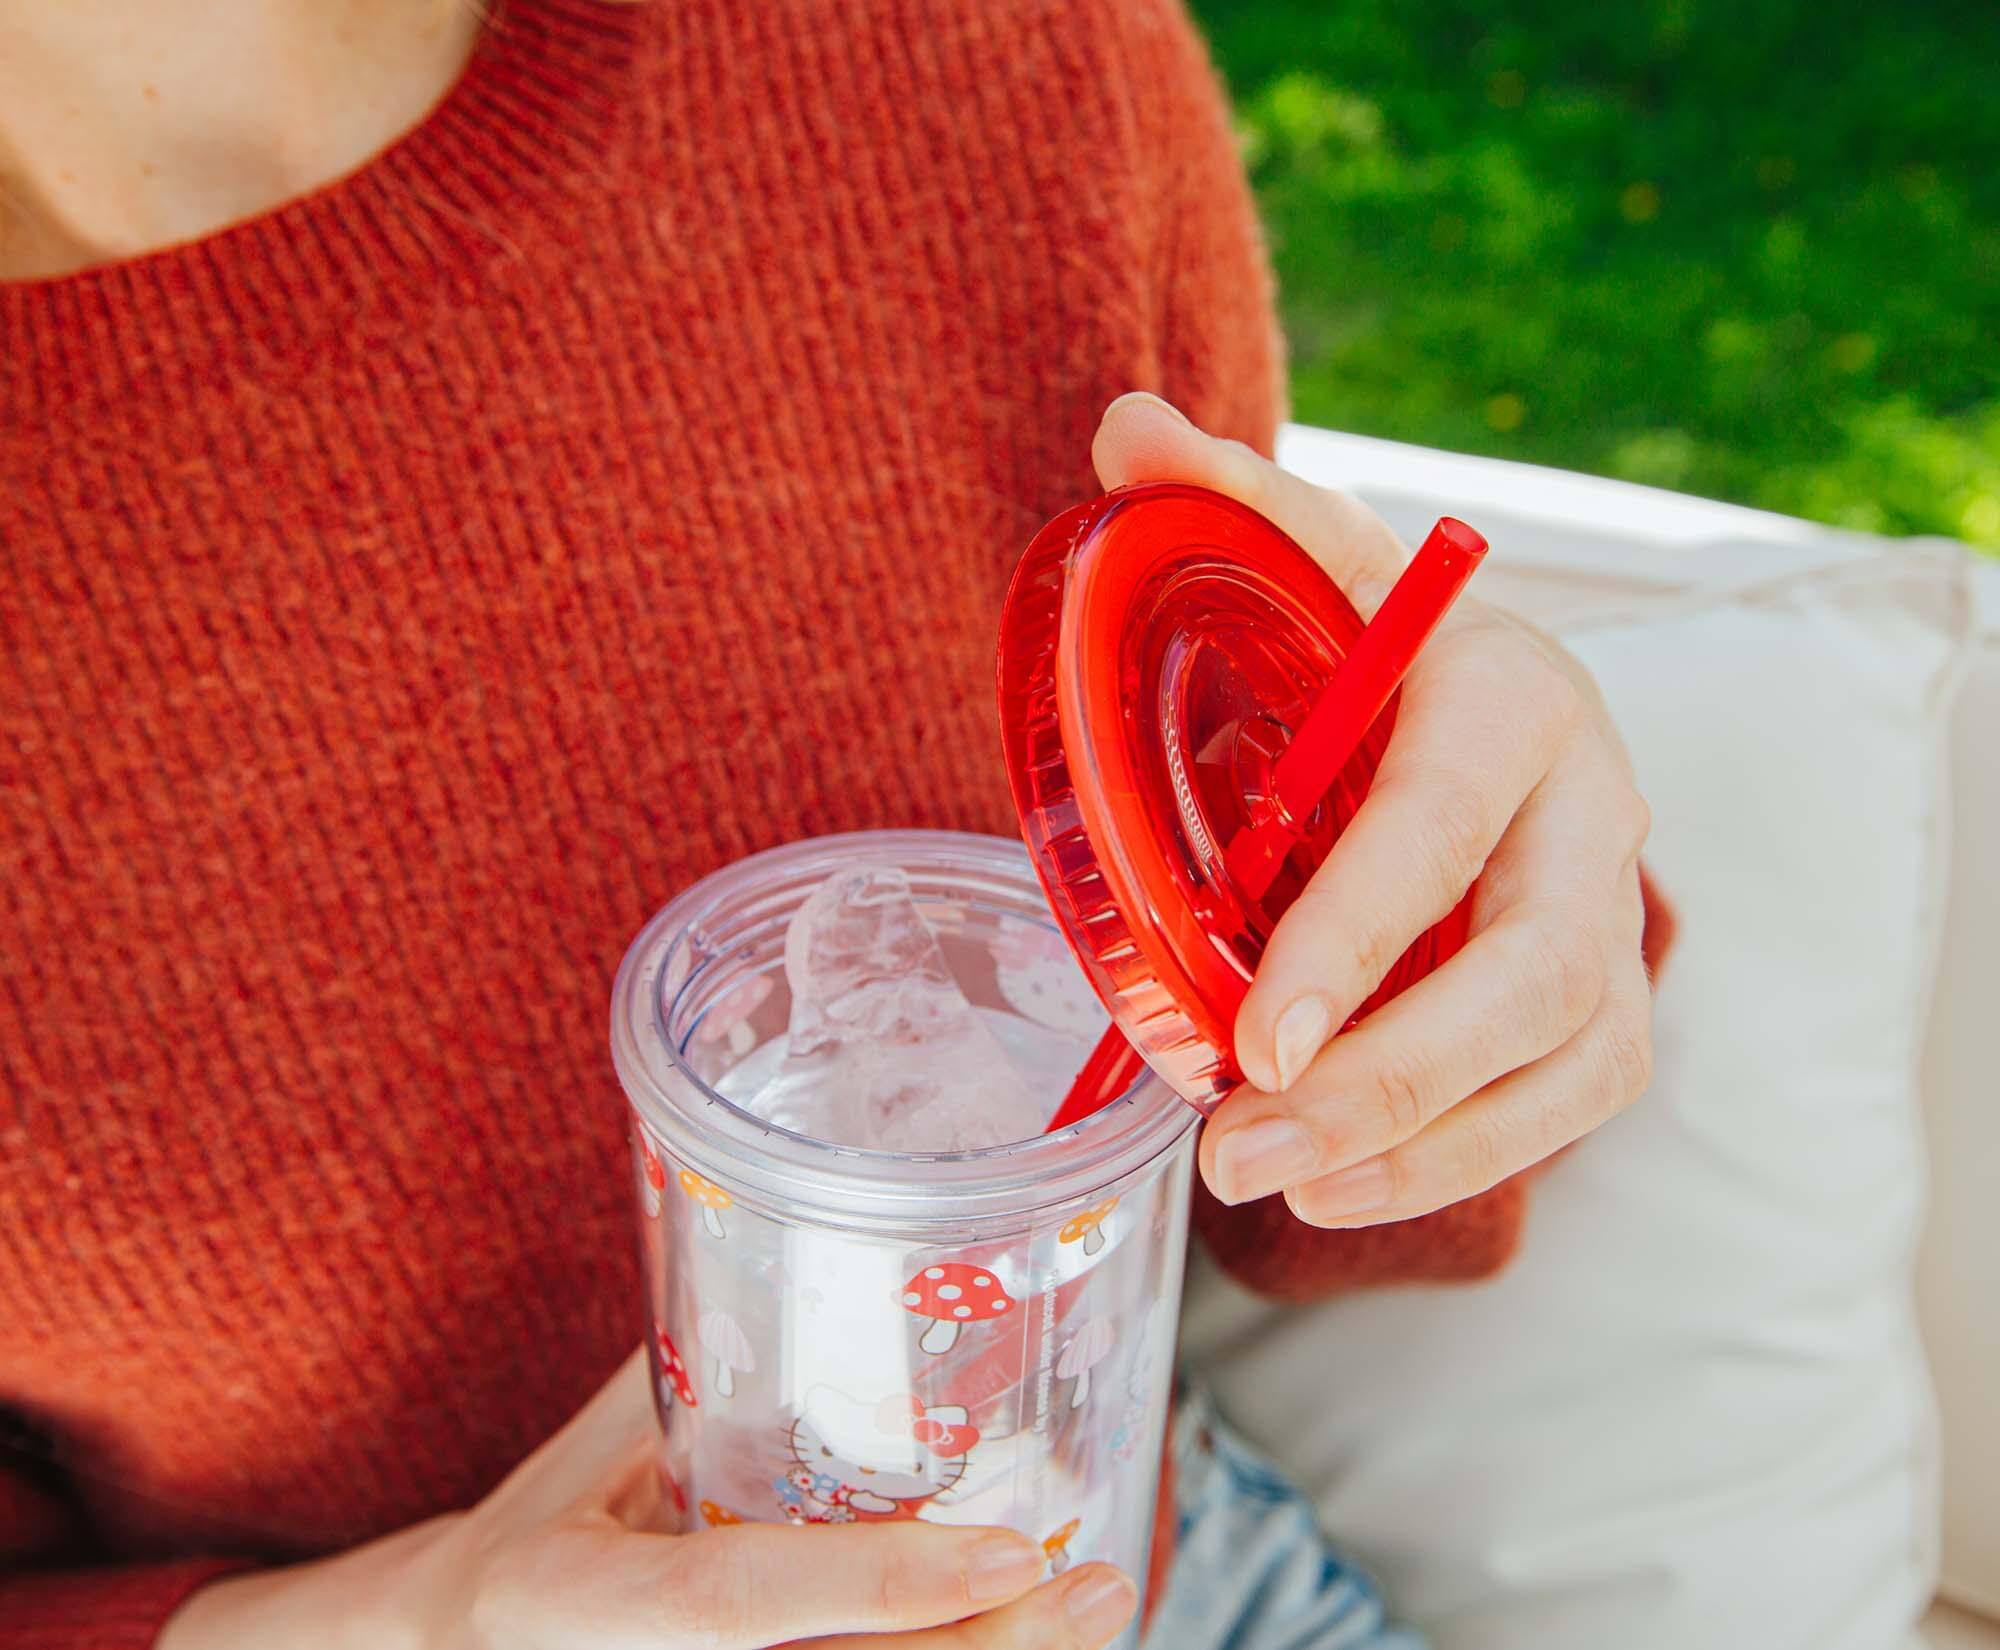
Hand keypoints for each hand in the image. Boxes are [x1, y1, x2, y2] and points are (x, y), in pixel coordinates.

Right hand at [159, 1350, 1136, 1649]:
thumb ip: (698, 1375)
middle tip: (1101, 1586)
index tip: (1009, 1554)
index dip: (873, 1587)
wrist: (454, 1649)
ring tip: (1101, 1602)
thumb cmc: (534, 1535)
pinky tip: (1023, 1626)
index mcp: (573, 1600)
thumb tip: (819, 1239)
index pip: (733, 1606)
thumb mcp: (590, 1456)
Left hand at [1093, 392, 1654, 1226]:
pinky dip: (1458, 1160)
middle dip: (1393, 1074)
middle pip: (1534, 968)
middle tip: (1244, 1142)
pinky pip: (1569, 1100)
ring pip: (1569, 1055)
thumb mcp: (1314, 563)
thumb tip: (1125, 427)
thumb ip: (1229, 502)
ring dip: (1424, 1142)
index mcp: (1509, 687)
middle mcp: (1591, 803)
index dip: (1359, 932)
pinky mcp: (1607, 995)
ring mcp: (1612, 909)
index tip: (1259, 1044)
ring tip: (1271, 1184)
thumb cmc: (1377, 646)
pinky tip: (1338, 1190)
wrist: (1485, 704)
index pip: (1443, 820)